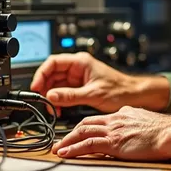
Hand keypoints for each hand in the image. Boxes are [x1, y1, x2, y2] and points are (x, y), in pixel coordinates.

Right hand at [30, 52, 170, 112]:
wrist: (134, 95)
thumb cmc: (120, 89)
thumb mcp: (93, 94)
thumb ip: (70, 96)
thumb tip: (51, 96)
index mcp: (81, 62)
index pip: (53, 62)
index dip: (41, 74)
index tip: (36, 87)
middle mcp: (78, 67)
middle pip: (52, 73)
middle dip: (45, 87)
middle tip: (42, 101)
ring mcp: (78, 76)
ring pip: (56, 83)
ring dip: (51, 95)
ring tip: (51, 107)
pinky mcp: (80, 86)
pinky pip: (63, 91)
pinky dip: (59, 99)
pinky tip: (59, 108)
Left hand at [53, 106, 170, 160]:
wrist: (170, 133)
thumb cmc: (164, 131)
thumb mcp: (145, 123)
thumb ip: (133, 125)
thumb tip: (129, 133)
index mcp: (123, 113)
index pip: (99, 118)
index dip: (85, 126)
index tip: (77, 132)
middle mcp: (115, 118)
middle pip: (86, 123)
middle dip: (71, 132)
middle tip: (61, 141)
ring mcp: (113, 129)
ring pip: (83, 132)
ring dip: (68, 141)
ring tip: (58, 149)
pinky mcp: (113, 142)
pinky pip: (88, 145)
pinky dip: (74, 149)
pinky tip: (66, 153)